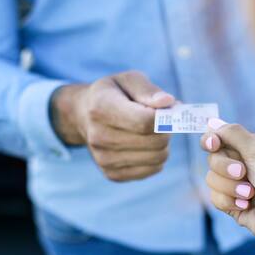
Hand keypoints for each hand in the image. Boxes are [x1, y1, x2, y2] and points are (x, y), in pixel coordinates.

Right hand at [51, 71, 174, 181]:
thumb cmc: (114, 94)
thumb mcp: (128, 80)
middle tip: (161, 120)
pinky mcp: (112, 174)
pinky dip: (156, 157)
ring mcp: (103, 159)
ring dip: (162, 144)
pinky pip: (153, 169)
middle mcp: (99, 136)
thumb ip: (148, 90)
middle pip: (155, 141)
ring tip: (151, 132)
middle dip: (167, 130)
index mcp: (101, 107)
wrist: (84, 116)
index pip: (145, 121)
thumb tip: (168, 103)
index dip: (165, 117)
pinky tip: (144, 145)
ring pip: (158, 158)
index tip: (169, 110)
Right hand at [200, 120, 254, 248]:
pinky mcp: (232, 204)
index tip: (213, 144)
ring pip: (211, 179)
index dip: (211, 141)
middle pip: (212, 159)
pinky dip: (230, 201)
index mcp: (252, 146)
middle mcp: (243, 164)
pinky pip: (215, 198)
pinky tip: (247, 205)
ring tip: (251, 194)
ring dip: (230, 187)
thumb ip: (232, 133)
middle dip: (226, 167)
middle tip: (244, 173)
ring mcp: (236, 185)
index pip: (220, 138)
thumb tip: (211, 122)